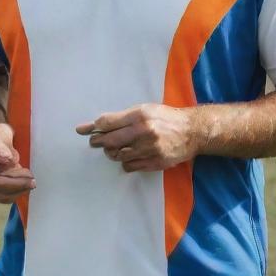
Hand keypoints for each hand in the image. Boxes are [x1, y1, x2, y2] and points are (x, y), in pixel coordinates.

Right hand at [0, 123, 34, 203]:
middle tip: (33, 180)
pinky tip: (25, 184)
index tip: (28, 174)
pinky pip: (4, 196)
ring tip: (30, 182)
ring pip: (0, 197)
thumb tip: (6, 159)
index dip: (12, 182)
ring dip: (17, 192)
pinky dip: (16, 193)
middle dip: (17, 187)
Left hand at [76, 104, 207, 172]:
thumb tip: (97, 124)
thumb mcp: (145, 109)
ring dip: (112, 153)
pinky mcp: (155, 162)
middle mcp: (144, 132)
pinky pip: (129, 166)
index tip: (83, 131)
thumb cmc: (165, 117)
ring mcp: (150, 149)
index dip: (92, 127)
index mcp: (140, 115)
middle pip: (109, 141)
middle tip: (95, 142)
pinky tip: (128, 156)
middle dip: (98, 142)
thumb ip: (122, 117)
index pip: (107, 123)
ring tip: (114, 148)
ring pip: (118, 155)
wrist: (192, 131)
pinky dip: (125, 162)